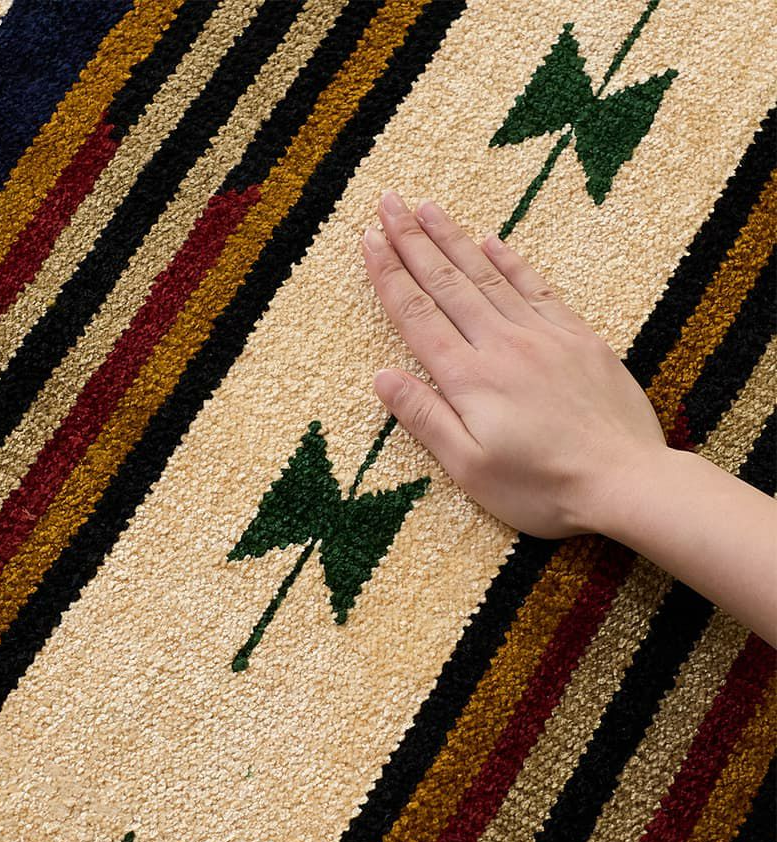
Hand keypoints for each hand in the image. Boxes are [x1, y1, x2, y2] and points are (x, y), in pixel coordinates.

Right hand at [362, 190, 668, 539]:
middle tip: (389, 202)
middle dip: (413, 240)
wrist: (625, 482)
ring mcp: (542, 336)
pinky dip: (510, 261)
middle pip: (447, 283)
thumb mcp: (469, 468)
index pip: (417, 315)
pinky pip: (536, 287)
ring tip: (428, 207)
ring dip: (453, 239)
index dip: (389, 275)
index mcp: (469, 378)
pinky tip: (492, 240)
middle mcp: (501, 344)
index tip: (369, 239)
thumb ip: (425, 418)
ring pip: (487, 276)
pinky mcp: (578, 338)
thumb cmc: (541, 487)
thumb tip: (382, 377)